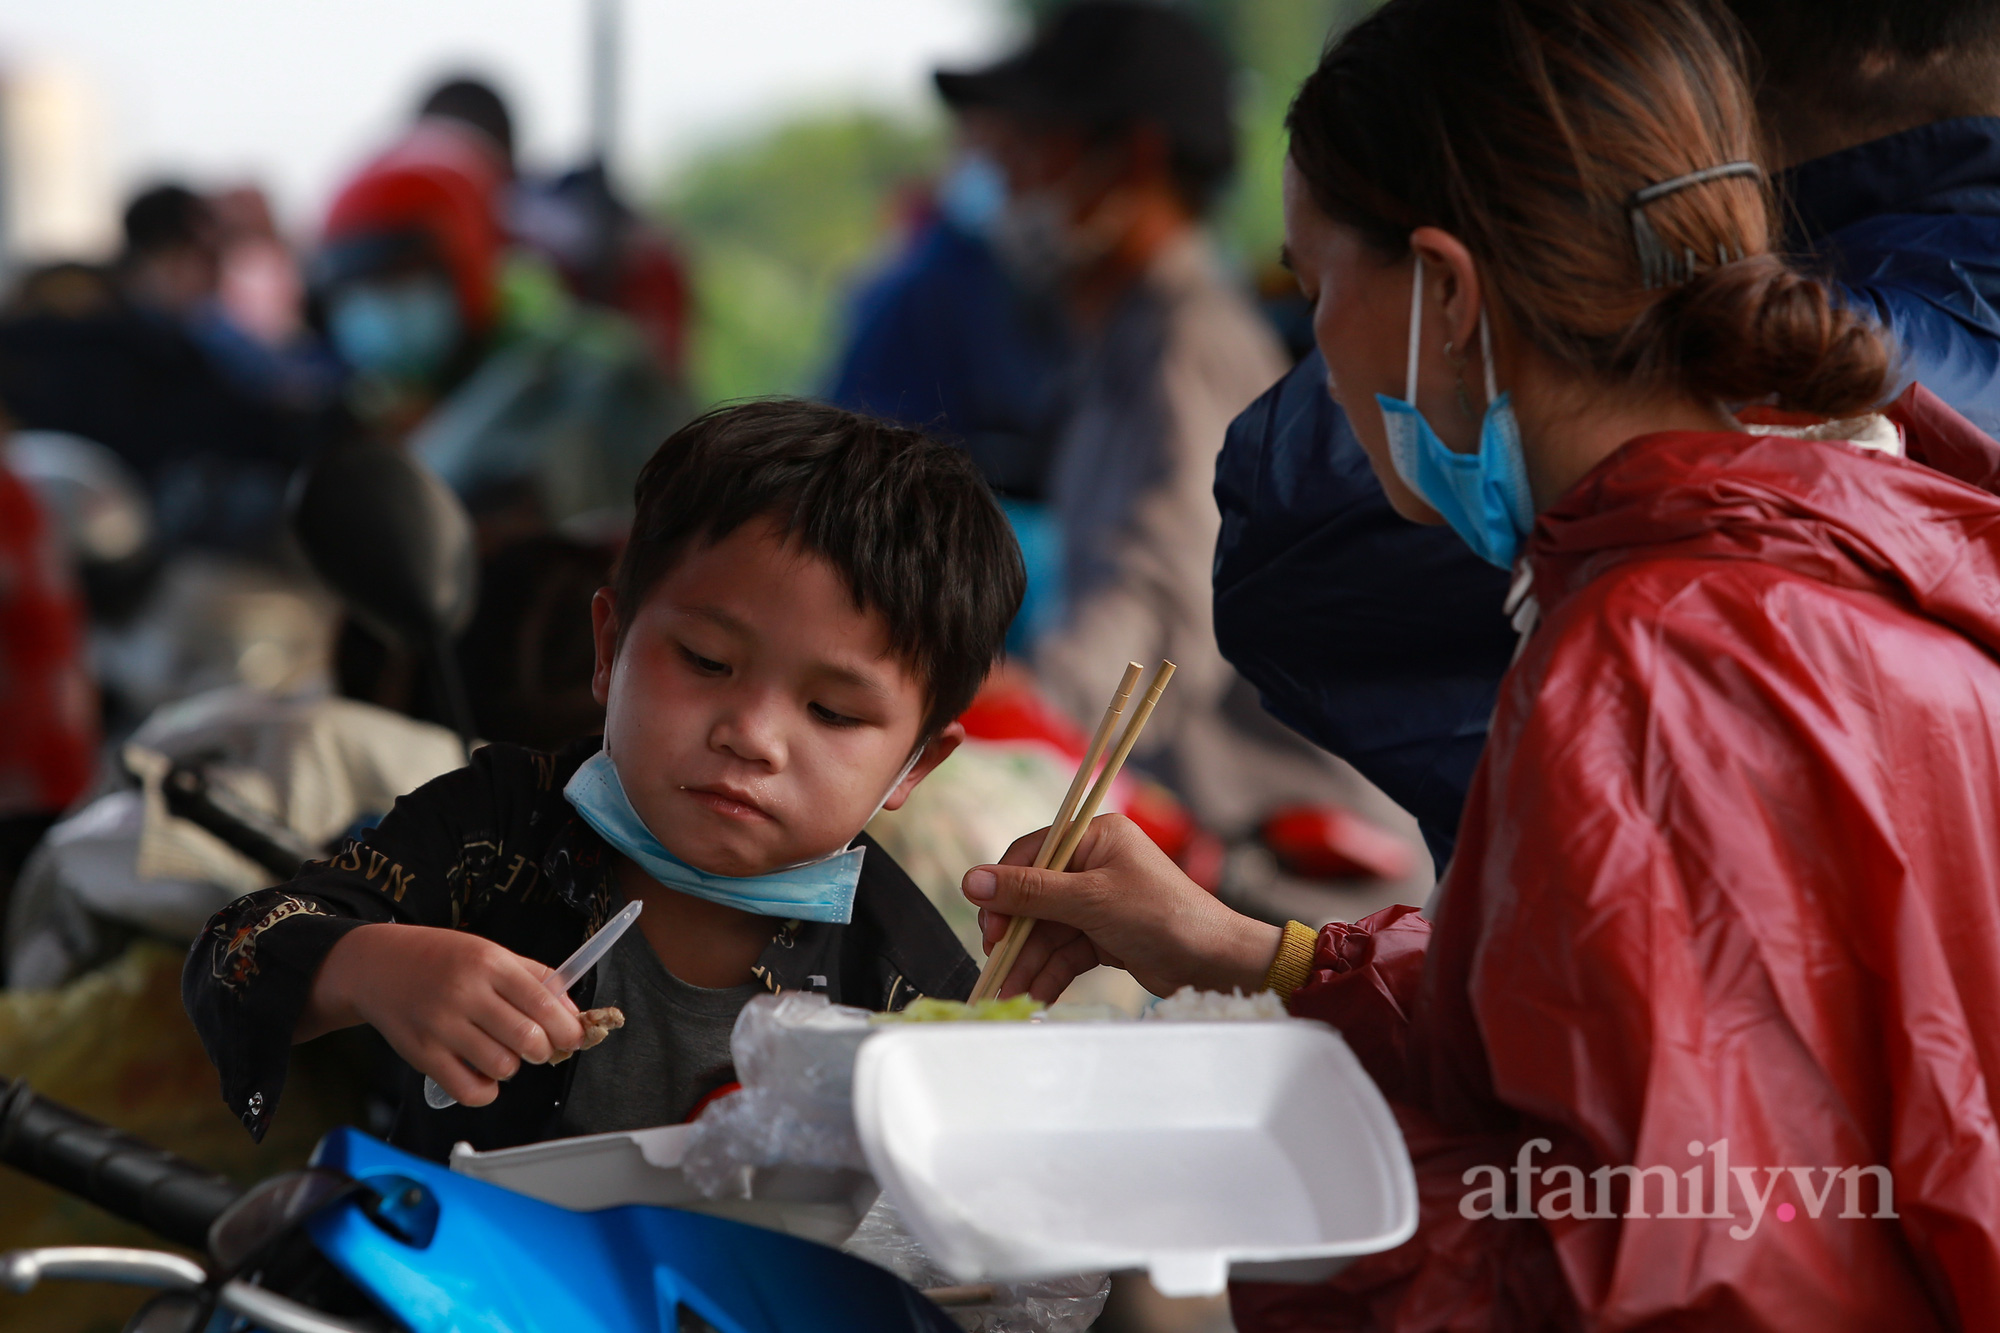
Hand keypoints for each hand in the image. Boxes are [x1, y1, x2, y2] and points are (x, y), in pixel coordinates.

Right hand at [305, 924, 587, 1107]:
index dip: (568, 1028)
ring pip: (502, 1067)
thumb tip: (573, 1012)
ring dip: (512, 1066)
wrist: (377, 965)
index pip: (544, 1003)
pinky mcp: (422, 1054)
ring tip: (503, 1052)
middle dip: (544, 1049)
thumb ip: (535, 979)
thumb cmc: (441, 959)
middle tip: (538, 1046)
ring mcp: (441, 1026)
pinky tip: (484, 1074)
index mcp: (489, 963)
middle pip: (528, 1039)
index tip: (574, 1037)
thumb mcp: (490, 952)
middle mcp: (465, 993)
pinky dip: (486, 1090)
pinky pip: (469, 1090)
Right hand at [963, 813, 1283, 1002]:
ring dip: (1027, 962)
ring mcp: (1097, 901)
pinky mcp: (1103, 934)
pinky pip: (1064, 951)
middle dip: (1015, 936)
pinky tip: (1034, 993)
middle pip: (1034, 898)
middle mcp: (1093, 864)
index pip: (1031, 855)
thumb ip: (1029, 893)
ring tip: (1008, 993)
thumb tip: (971, 881)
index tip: (989, 926)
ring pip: (1047, 930)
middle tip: (996, 964)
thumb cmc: (1160, 915)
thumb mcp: (1089, 900)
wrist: (1213, 962)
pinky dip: (1049, 972)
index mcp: (1094, 838)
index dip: (1003, 890)